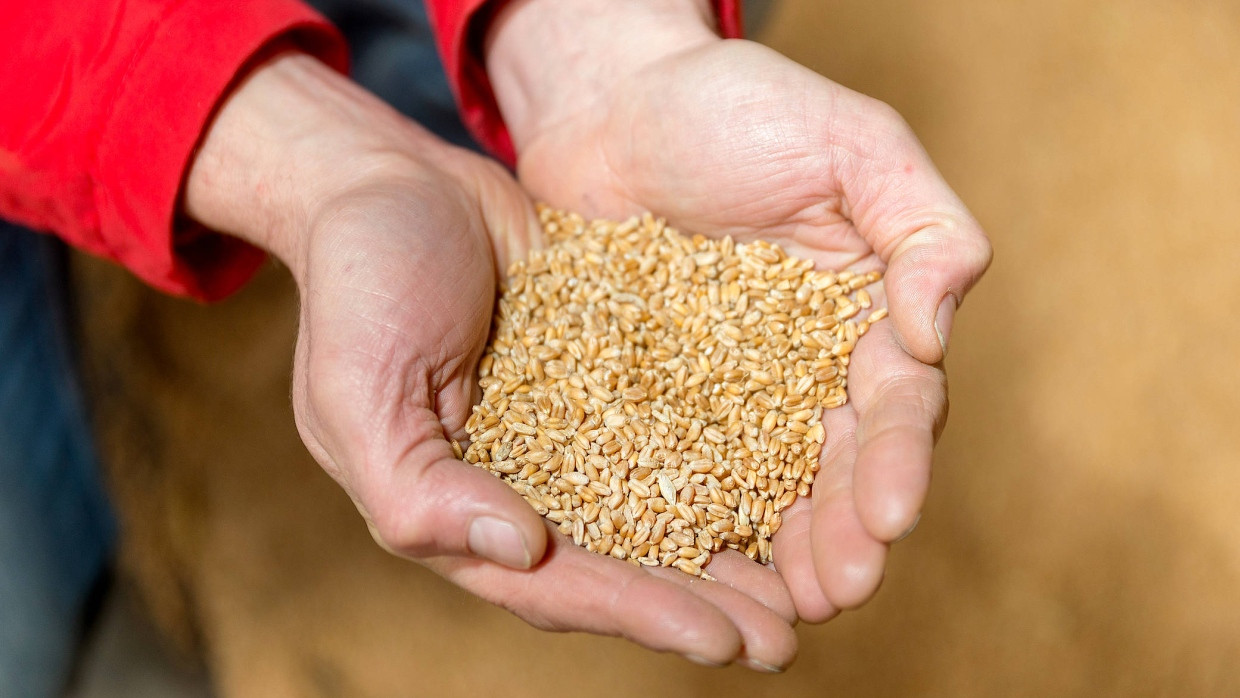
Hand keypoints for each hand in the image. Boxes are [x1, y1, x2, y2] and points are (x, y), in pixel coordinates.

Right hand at [185, 53, 796, 669]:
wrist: (391, 182)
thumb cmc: (358, 287)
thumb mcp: (359, 395)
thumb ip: (418, 491)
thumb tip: (520, 550)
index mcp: (459, 507)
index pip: (558, 584)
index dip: (640, 614)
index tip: (723, 641)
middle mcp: (523, 481)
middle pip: (624, 560)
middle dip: (702, 603)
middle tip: (783, 639)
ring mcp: (570, 426)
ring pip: (660, 501)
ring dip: (727, 546)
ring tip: (804, 582)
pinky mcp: (606, 371)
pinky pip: (674, 419)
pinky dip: (726, 451)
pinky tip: (788, 470)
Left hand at [488, 2, 992, 621]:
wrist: (612, 102)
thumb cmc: (737, 106)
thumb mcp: (852, 144)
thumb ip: (921, 228)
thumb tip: (933, 330)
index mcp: (864, 315)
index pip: (895, 403)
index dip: (895, 462)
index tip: (890, 516)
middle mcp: (801, 365)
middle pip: (834, 464)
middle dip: (843, 530)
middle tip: (837, 589)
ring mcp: (724, 388)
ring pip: (761, 481)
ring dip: (778, 546)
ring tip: (781, 608)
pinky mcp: (649, 394)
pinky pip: (672, 461)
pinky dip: (686, 513)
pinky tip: (687, 565)